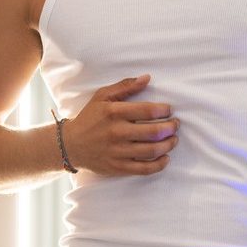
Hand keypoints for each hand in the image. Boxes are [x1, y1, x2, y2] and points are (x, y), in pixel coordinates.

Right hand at [63, 74, 178, 175]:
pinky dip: (159, 164)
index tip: (169, 110)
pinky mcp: (118, 167)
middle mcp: (117, 132)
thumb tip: (147, 78)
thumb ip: (125, 86)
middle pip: (153, 132)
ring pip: (152, 150)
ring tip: (173, 139)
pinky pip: (144, 169)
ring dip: (168, 145)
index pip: (148, 110)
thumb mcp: (102, 96)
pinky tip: (165, 157)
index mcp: (114, 112)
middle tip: (175, 125)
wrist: (70, 145)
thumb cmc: (89, 118)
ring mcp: (117, 152)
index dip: (164, 110)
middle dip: (171, 128)